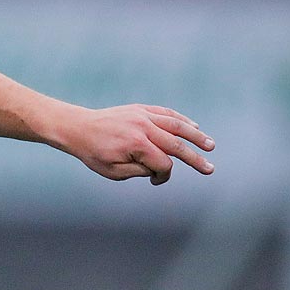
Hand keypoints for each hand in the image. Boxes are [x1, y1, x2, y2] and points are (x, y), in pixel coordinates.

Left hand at [56, 104, 214, 183]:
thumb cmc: (94, 153)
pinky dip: (181, 120)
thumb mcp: (114, 172)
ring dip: (195, 136)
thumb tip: (160, 168)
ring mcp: (143, 115)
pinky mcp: (141, 109)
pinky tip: (193, 127)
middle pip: (176, 145)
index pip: (163, 164)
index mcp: (136, 145)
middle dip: (195, 158)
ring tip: (210, 145)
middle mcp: (143, 127)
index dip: (163, 176)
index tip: (154, 181)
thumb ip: (140, 171)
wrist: (79, 128)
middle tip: (210, 169)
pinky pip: (166, 113)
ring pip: (176, 125)